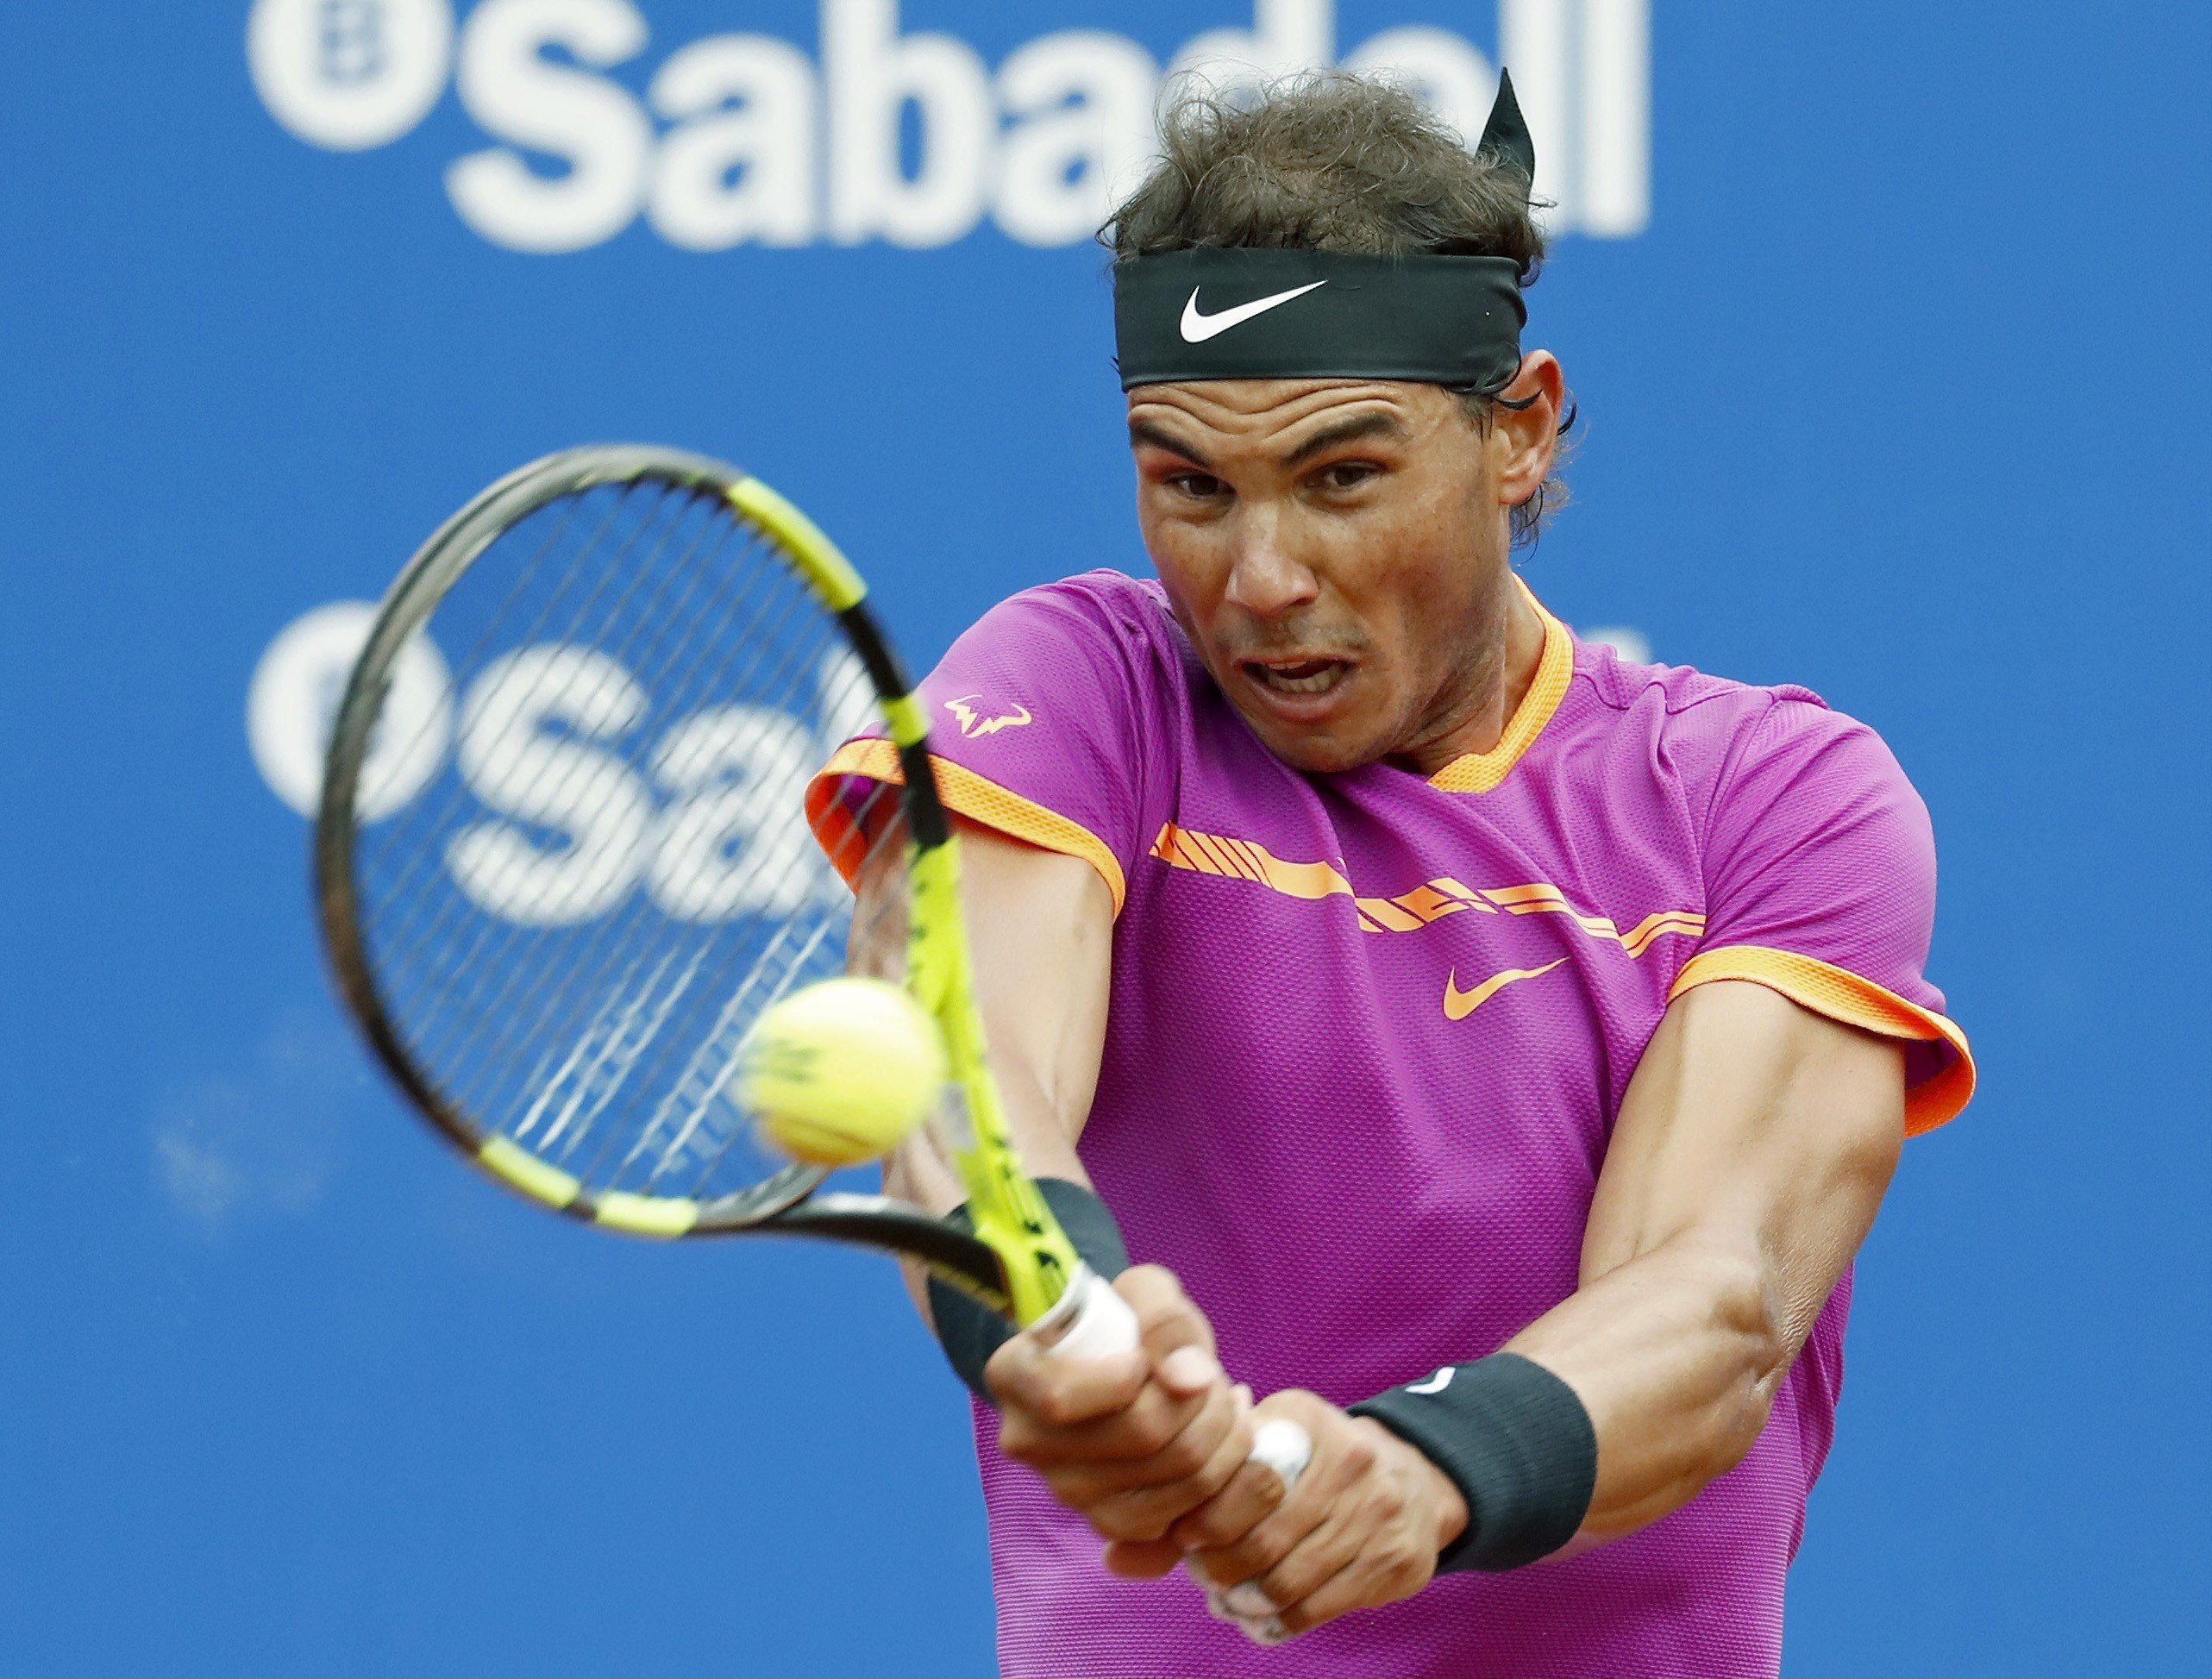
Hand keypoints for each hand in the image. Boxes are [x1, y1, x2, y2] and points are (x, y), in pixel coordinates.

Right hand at [986, 1266, 1260, 1544]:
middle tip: (1214, 1376)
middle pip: (1141, 1437)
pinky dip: (1220, 1477)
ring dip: (1222, 1437)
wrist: (1119, 1362)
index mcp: (1014, 1377)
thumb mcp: (1142, 1292)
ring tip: (1223, 1401)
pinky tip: (1221, 1441)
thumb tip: (1190, 1379)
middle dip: (1203, 1401)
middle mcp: (1029, 1443)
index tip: (1144, 1358)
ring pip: (1175, 1481)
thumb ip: (1165, 1321)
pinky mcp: (1108, 1523)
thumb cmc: (1123, 1321)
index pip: (1062, 1397)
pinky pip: (1182, 1518)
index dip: (1124, 1377)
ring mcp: (1067, 1492)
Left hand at [1151, 1390, 1469, 1642]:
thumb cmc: (1309, 1465)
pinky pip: (1320, 1607)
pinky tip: (1260, 1614)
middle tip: (1204, 1574)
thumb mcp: (1260, 1449)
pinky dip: (1279, 1620)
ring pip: (1289, 1579)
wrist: (1414, 1478)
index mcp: (1306, 1418)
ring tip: (1229, 1596)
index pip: (1242, 1478)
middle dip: (1221, 1567)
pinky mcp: (1397, 1560)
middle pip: (1264, 1538)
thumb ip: (1190, 1497)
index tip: (1186, 1537)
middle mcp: (1351, 1458)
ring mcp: (1380, 1511)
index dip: (1204, 1519)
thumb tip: (1113, 1558)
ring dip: (1247, 1599)